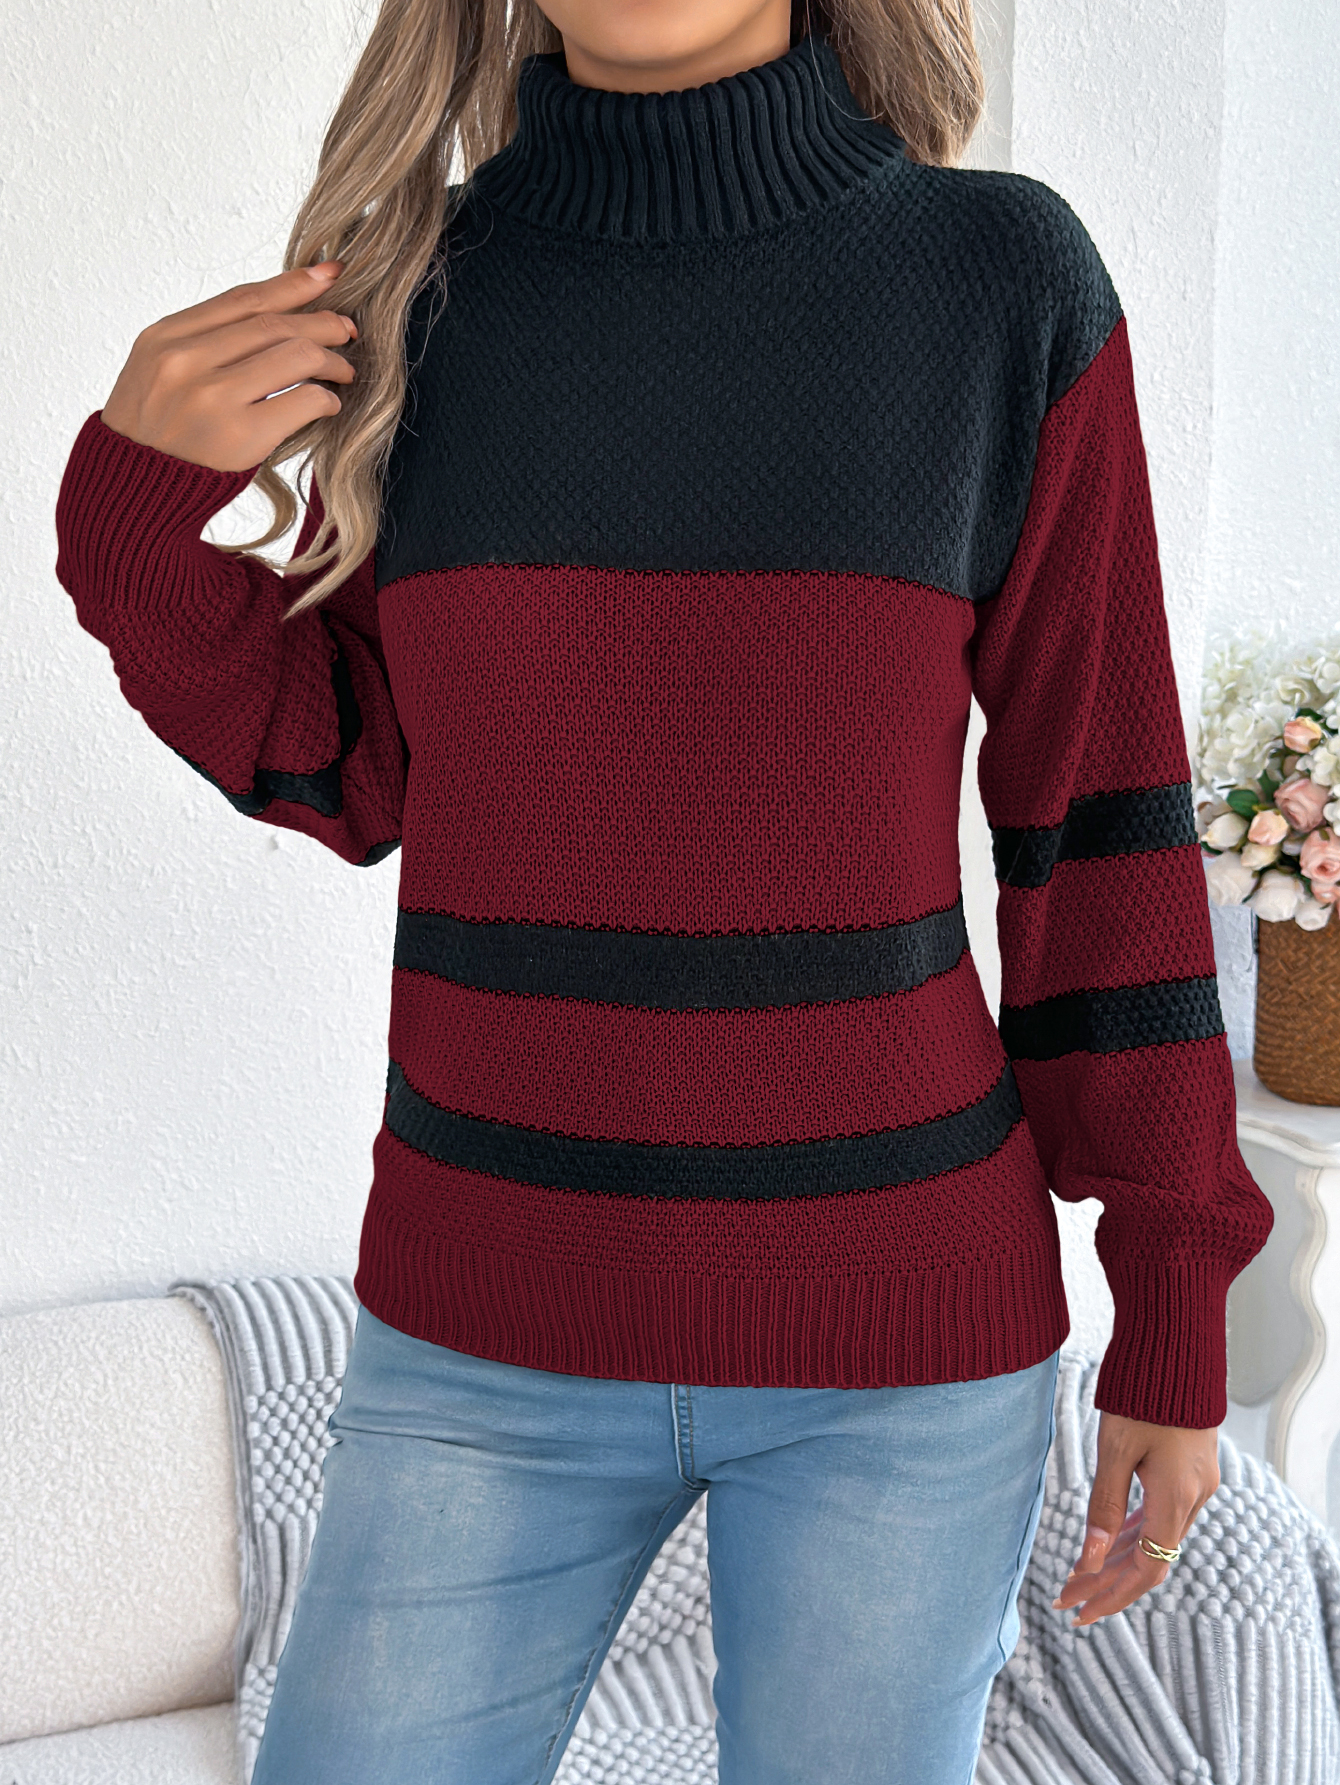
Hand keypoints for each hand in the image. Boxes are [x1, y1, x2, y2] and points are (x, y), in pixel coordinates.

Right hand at [99, 262, 358, 473]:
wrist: (132, 491)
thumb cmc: (155, 432)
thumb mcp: (159, 371)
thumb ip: (206, 341)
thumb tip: (278, 313)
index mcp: (165, 337)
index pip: (244, 299)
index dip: (294, 283)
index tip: (329, 274)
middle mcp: (186, 360)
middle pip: (275, 324)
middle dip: (322, 323)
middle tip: (347, 331)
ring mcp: (213, 396)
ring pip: (296, 355)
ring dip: (331, 359)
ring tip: (344, 370)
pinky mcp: (240, 435)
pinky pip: (303, 399)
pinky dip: (325, 398)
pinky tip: (328, 404)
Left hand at [1051, 1409, 1219, 1627]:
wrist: (1176, 1350)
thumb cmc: (1141, 1396)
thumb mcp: (1115, 1450)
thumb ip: (1104, 1506)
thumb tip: (1089, 1561)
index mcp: (1176, 1498)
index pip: (1147, 1570)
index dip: (1112, 1595)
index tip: (1078, 1611)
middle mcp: (1194, 1498)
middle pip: (1150, 1559)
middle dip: (1107, 1582)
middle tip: (1067, 1599)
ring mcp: (1197, 1485)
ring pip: (1156, 1539)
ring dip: (1118, 1558)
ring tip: (1079, 1575)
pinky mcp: (1192, 1471)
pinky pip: (1163, 1515)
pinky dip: (1135, 1532)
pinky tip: (1110, 1542)